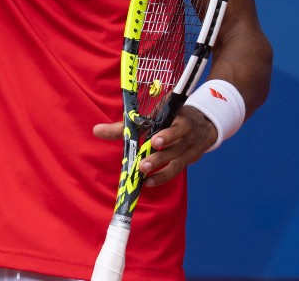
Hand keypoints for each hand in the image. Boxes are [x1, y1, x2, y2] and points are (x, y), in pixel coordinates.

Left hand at [92, 107, 216, 185]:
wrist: (203, 124)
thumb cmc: (170, 117)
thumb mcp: (152, 115)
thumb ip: (124, 125)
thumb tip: (96, 130)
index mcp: (177, 116)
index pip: (172, 124)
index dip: (166, 134)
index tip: (155, 141)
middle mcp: (186, 132)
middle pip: (175, 146)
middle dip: (159, 156)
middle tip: (143, 165)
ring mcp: (190, 147)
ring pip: (177, 160)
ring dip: (161, 170)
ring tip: (143, 174)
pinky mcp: (190, 159)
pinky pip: (177, 170)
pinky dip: (163, 177)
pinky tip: (149, 183)